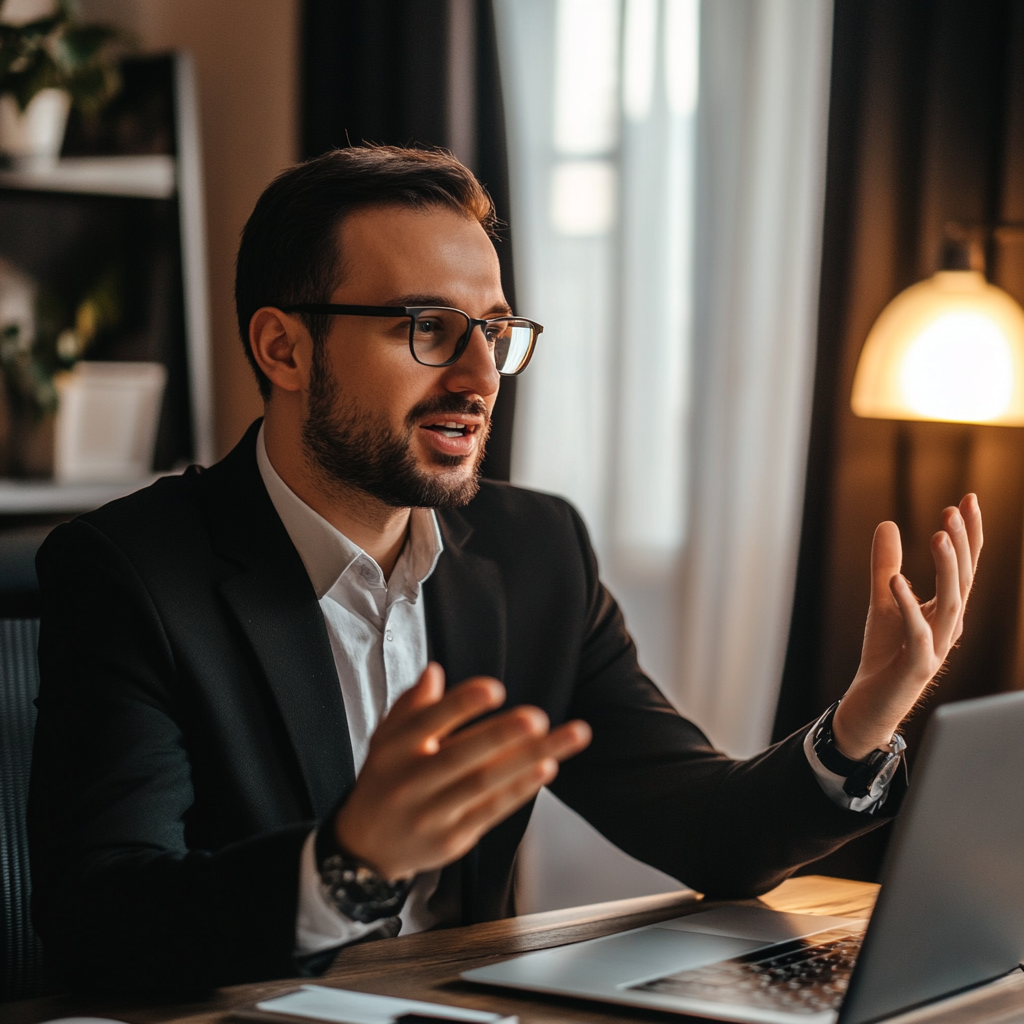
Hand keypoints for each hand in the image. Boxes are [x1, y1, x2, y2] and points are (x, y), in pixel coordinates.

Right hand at [334, 662, 591, 880]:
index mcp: (395, 748)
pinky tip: (547, 768)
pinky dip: (521, 789)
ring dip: (529, 759)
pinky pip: (492, 810)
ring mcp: (433, 813)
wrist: (367, 845)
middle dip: (502, 736)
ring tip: (568, 736)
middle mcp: (411, 781)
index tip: (494, 689)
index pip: (428, 722)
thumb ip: (412, 704)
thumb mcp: (387, 737)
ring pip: (485, 784)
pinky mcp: (453, 838)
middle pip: (461, 756)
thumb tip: (435, 672)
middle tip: (538, 717)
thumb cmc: (387, 777)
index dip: (461, 705)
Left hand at [832, 494, 982, 760]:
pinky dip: (910, 607)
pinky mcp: (917, 667)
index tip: (968, 498)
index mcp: (945, 610)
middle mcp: (948, 627)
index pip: (964, 567)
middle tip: (953, 510)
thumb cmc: (884, 653)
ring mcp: (936, 648)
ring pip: (953, 605)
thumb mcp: (883, 600)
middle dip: (962, 545)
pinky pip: (919, 635)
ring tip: (939, 535)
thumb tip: (888, 523)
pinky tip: (897, 582)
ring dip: (947, 570)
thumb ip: (886, 564)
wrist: (870, 704)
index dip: (969, 535)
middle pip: (963, 580)